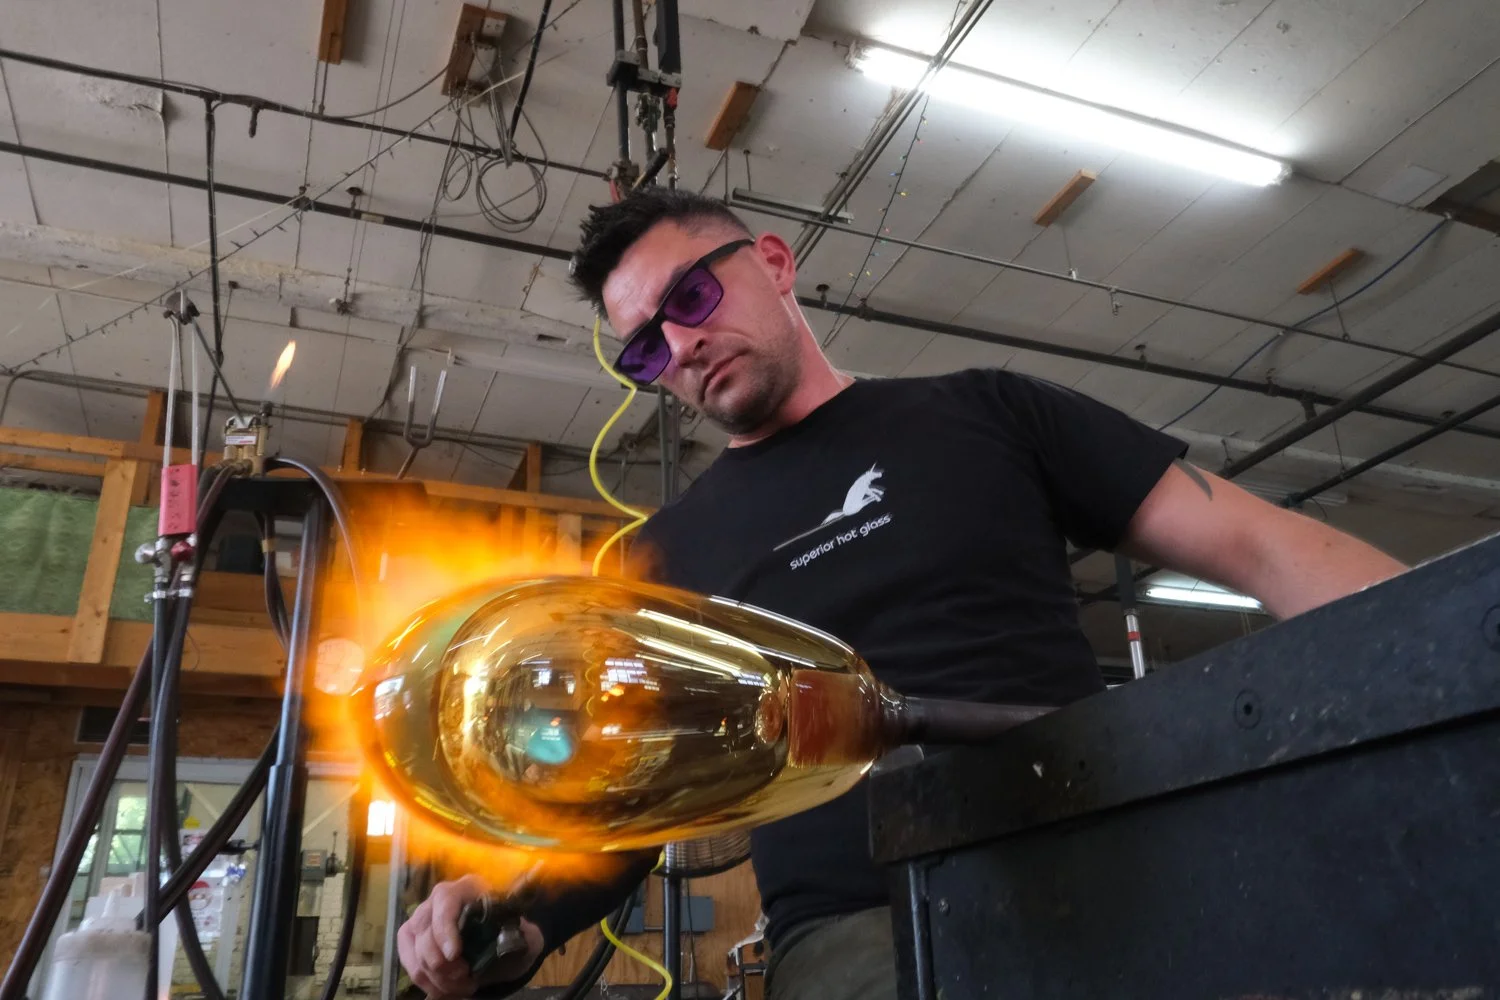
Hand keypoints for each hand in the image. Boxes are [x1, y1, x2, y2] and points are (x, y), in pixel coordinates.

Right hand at [397, 874, 543, 998]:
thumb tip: (514, 938)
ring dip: (436, 977)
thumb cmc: (515, 935)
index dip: (445, 929)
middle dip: (443, 963)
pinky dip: (427, 982)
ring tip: (462, 987)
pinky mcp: (412, 939)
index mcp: (469, 887)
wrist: (507, 946)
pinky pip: (410, 963)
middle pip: (425, 930)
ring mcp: (423, 917)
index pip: (446, 901)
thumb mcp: (526, 934)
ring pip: (416, 951)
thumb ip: (523, 935)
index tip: (454, 955)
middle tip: (466, 979)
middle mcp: (441, 897)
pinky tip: (447, 990)